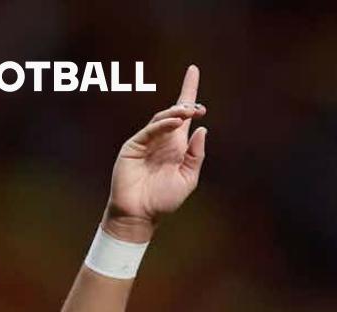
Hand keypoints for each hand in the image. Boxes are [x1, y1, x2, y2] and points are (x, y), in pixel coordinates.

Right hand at [103, 64, 208, 240]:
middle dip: (186, 105)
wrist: (141, 215)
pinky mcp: (133, 147)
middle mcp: (162, 139)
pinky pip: (149, 131)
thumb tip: (203, 130)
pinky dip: (161, 125)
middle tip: (199, 108)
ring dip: (175, 114)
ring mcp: (146, 141)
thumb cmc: (163, 199)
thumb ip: (196, 156)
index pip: (184, 115)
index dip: (189, 92)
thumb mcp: (188, 178)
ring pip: (161, 119)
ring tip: (189, 112)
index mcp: (176, 145)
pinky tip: (175, 123)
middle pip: (173, 112)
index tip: (193, 71)